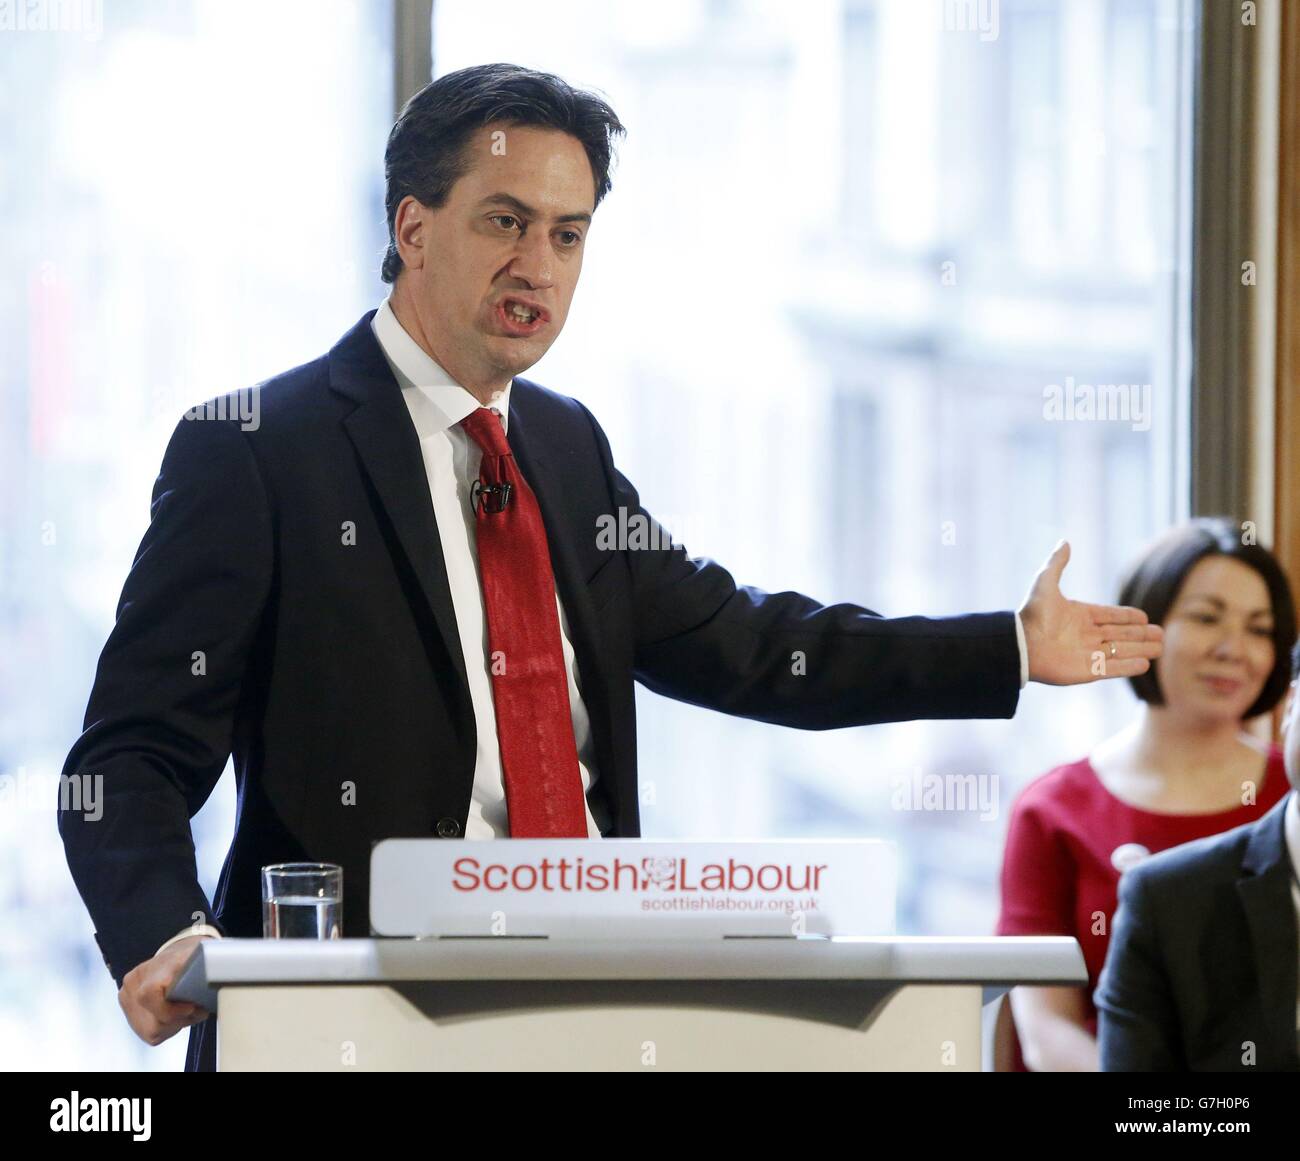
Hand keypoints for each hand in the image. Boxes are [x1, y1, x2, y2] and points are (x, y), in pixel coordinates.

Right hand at [118, 935, 212, 1046]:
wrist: (177, 955)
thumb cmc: (190, 956)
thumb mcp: (200, 956)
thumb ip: (205, 966)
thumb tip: (213, 977)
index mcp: (148, 971)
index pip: (149, 995)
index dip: (171, 1010)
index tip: (192, 1007)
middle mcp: (132, 985)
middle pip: (153, 1022)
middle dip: (180, 1020)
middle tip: (198, 1010)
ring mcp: (128, 1001)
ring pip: (152, 1031)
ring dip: (175, 1025)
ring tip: (188, 1011)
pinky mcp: (131, 1014)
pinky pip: (151, 1033)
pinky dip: (168, 1028)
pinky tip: (177, 1016)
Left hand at [1018, 540, 1162, 685]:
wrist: (1020, 644)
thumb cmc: (1032, 614)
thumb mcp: (1045, 583)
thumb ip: (1057, 563)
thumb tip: (1065, 542)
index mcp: (1079, 616)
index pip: (1110, 616)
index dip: (1127, 617)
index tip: (1144, 617)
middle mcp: (1084, 635)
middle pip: (1120, 635)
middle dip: (1140, 635)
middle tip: (1160, 634)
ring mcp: (1086, 653)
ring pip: (1120, 651)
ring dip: (1140, 650)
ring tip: (1159, 648)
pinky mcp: (1086, 670)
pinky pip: (1112, 668)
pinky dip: (1129, 667)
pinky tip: (1145, 664)